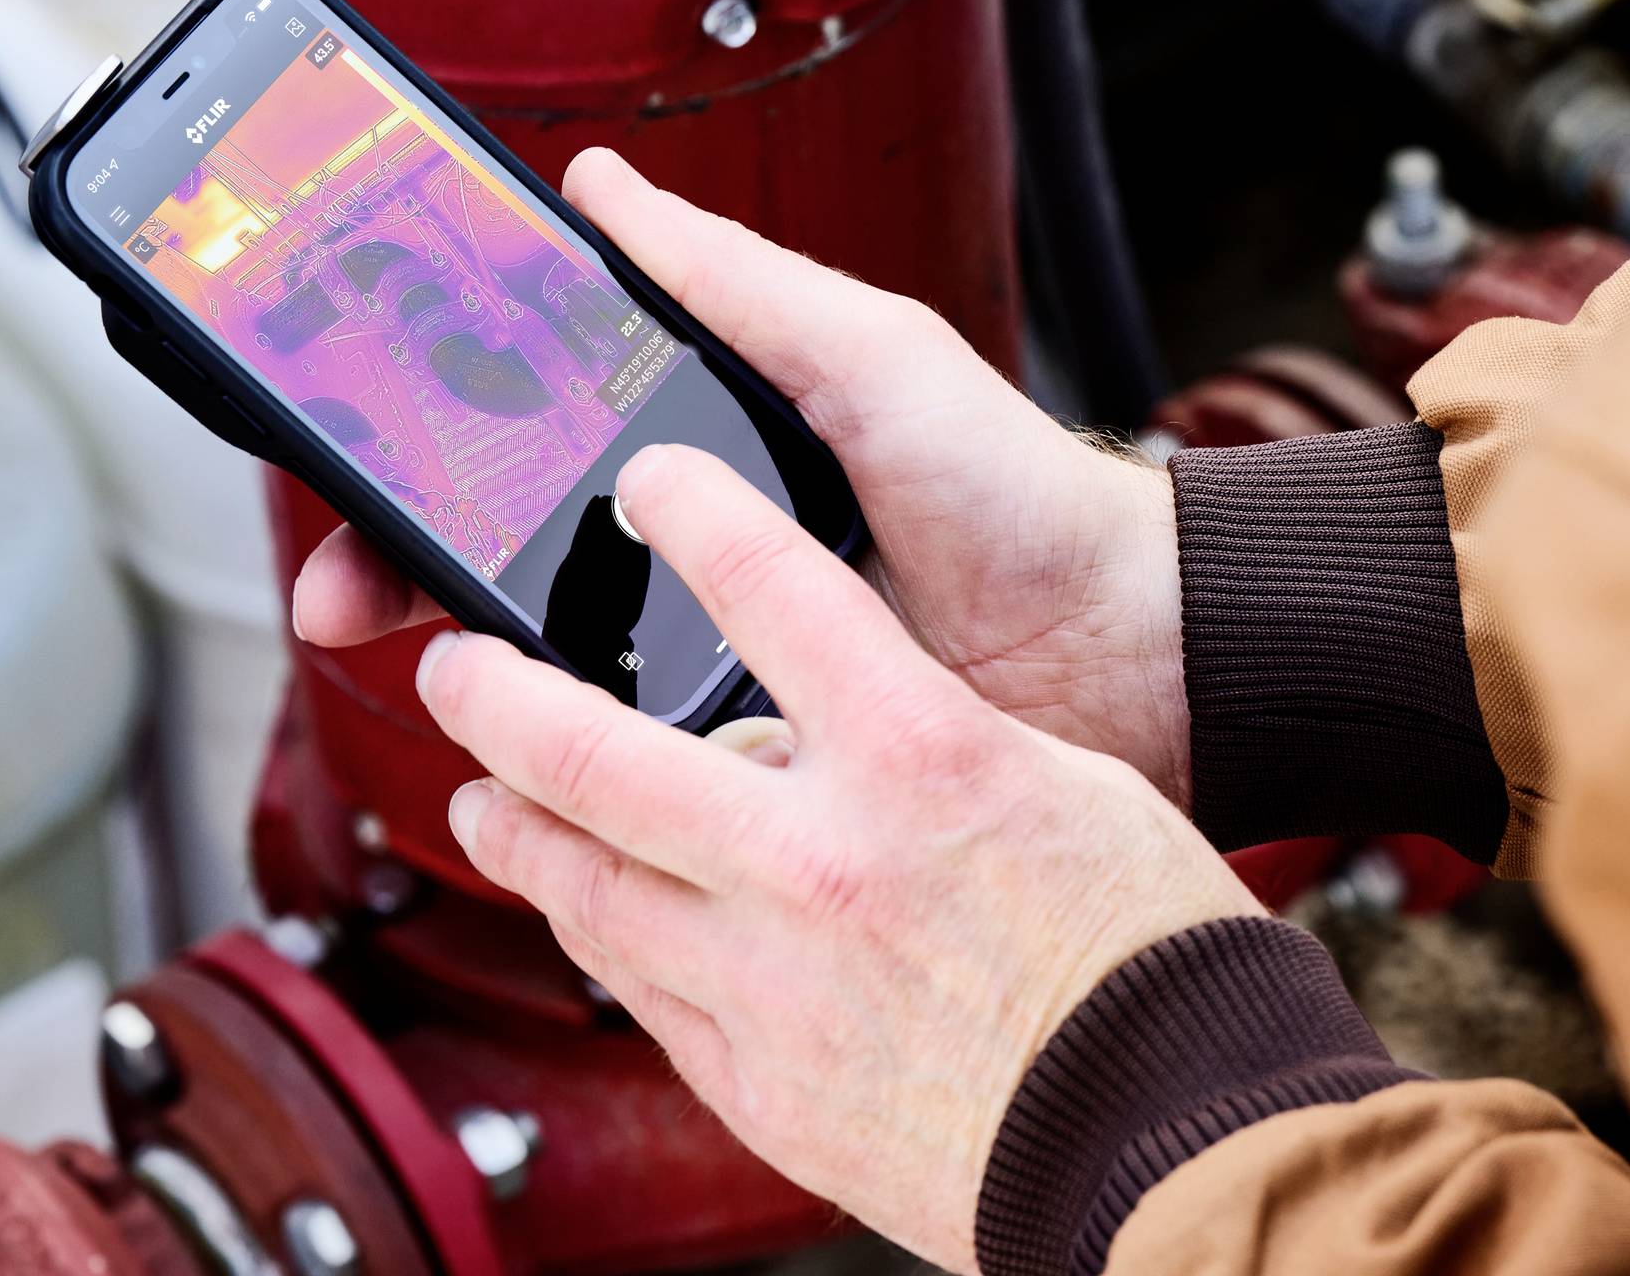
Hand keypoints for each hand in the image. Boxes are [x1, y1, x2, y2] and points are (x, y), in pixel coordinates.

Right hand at [294, 147, 1193, 804]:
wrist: (1130, 647)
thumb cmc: (1012, 487)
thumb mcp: (866, 352)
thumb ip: (733, 280)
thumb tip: (599, 184)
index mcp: (701, 463)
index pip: (521, 450)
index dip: (422, 454)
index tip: (345, 455)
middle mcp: (691, 567)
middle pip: (502, 571)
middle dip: (402, 574)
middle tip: (345, 595)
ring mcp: (714, 673)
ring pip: (549, 688)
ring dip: (471, 685)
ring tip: (429, 680)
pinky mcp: (754, 771)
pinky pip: (639, 784)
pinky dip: (573, 782)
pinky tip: (529, 777)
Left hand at [418, 444, 1258, 1270]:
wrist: (1172, 1144)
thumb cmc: (1148, 958)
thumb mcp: (1066, 790)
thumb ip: (931, 744)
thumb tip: (845, 725)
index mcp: (921, 760)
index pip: (772, 588)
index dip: (693, 514)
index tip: (647, 484)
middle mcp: (822, 862)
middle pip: (598, 754)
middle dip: (500, 698)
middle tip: (457, 667)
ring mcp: (775, 983)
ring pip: (587, 886)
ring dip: (516, 829)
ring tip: (480, 797)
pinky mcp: (763, 1087)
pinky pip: (642, 995)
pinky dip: (603, 937)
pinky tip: (587, 913)